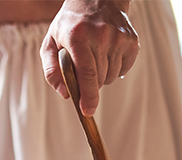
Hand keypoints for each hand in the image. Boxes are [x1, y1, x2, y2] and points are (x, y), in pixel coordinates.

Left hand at [40, 0, 138, 115]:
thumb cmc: (69, 25)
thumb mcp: (50, 43)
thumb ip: (51, 71)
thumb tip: (65, 94)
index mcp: (78, 36)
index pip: (86, 73)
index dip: (88, 95)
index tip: (88, 111)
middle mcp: (101, 35)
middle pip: (98, 79)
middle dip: (89, 85)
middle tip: (83, 71)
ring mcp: (119, 37)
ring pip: (111, 77)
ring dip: (101, 77)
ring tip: (94, 58)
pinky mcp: (131, 40)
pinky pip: (123, 70)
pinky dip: (115, 69)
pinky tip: (106, 54)